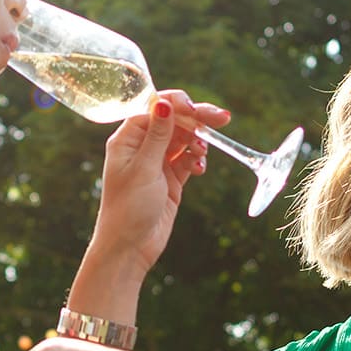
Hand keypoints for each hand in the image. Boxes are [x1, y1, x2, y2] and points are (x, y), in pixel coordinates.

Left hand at [86, 90, 230, 275]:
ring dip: (198, 141)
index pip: (155, 109)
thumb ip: (158, 135)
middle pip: (174, 122)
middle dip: (197, 119)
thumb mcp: (144, 168)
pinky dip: (197, 160)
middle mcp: (141, 147)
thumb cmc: (128, 208)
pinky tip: (200, 168)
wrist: (129, 248)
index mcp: (127, 139)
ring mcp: (157, 163)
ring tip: (202, 153)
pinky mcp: (170, 179)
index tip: (196, 110)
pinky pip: (188, 159)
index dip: (177, 105)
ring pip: (184, 139)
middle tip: (222, 119)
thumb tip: (164, 103)